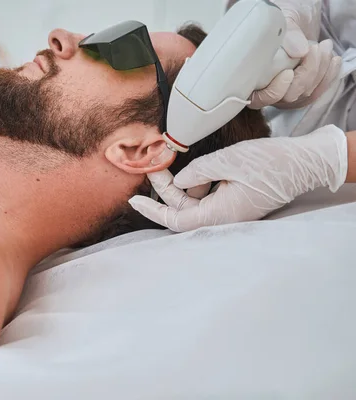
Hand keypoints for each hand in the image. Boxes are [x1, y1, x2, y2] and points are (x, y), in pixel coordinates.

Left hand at [128, 125, 347, 231]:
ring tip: (176, 159)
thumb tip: (179, 181)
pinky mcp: (233, 200)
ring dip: (182, 182)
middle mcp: (222, 217)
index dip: (153, 212)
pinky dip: (198, 180)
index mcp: (220, 214)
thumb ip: (198, 171)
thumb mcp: (229, 161)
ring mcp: (228, 209)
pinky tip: (199, 165)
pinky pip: (206, 194)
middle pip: (182, 208)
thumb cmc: (271, 162)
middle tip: (155, 164)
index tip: (134, 200)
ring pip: (193, 200)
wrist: (304, 163)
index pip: (177, 220)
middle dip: (165, 188)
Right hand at [249, 0, 341, 109]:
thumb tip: (299, 52)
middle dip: (306, 73)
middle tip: (315, 48)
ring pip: (305, 94)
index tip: (288, 73)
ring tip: (325, 46)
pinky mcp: (301, 90)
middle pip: (288, 96)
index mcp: (250, 78)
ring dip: (320, 70)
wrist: (291, 21)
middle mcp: (265, 90)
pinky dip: (328, 76)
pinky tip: (333, 60)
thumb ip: (288, 35)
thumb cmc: (280, 21)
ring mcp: (284, 92)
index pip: (259, 99)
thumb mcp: (282, 22)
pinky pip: (317, 91)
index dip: (275, 91)